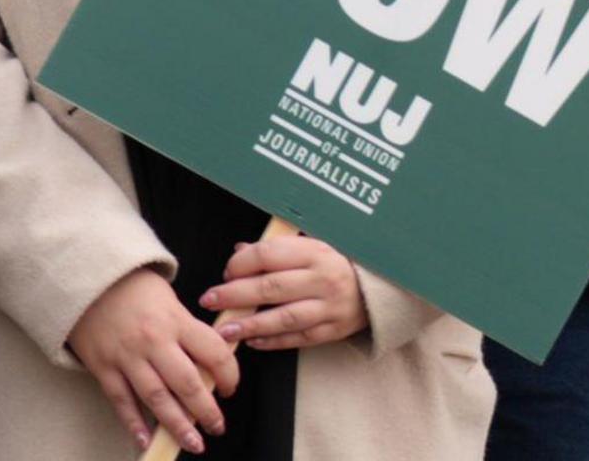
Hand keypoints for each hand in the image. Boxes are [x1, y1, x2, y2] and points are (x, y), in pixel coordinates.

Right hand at [67, 268, 235, 453]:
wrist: (88, 279)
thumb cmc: (134, 288)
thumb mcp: (170, 299)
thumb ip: (188, 329)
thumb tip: (211, 358)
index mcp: (176, 320)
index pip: (214, 353)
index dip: (229, 374)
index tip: (231, 388)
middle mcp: (154, 341)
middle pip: (187, 383)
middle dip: (206, 410)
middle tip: (217, 426)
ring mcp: (127, 357)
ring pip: (156, 398)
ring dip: (176, 425)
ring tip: (192, 443)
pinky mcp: (103, 368)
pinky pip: (121, 401)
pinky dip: (134, 423)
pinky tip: (146, 439)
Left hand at [205, 231, 367, 350]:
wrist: (378, 288)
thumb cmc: (337, 265)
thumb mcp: (313, 247)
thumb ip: (278, 250)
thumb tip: (240, 252)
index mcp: (317, 252)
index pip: (270, 255)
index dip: (242, 263)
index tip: (227, 272)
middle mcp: (323, 279)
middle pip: (271, 287)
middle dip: (235, 294)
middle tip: (210, 300)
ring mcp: (329, 307)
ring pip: (283, 318)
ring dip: (249, 324)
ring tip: (224, 330)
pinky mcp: (332, 330)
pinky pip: (297, 338)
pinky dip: (272, 341)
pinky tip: (252, 342)